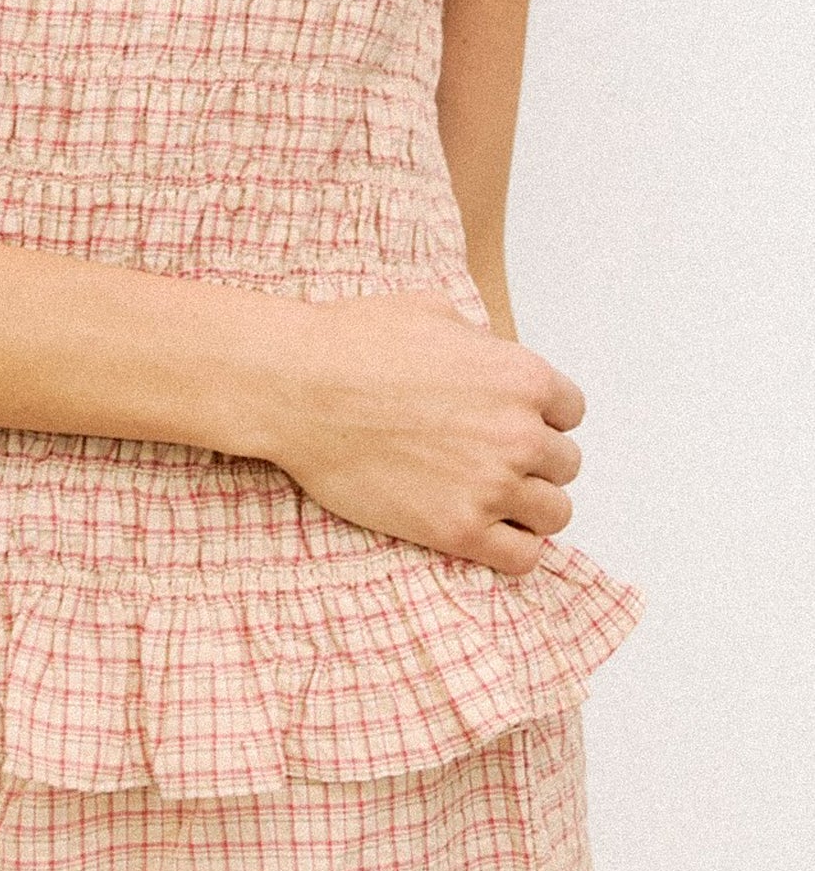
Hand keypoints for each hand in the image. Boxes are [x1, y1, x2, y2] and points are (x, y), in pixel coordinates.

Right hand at [250, 290, 584, 575]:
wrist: (298, 387)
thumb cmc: (353, 343)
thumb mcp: (432, 313)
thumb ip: (480, 342)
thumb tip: (488, 356)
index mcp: (521, 376)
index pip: (571, 412)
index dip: (541, 416)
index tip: (511, 422)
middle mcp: (519, 433)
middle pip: (565, 464)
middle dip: (532, 460)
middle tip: (489, 458)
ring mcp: (491, 486)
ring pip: (554, 513)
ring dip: (528, 506)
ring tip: (489, 498)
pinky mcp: (457, 531)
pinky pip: (522, 557)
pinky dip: (511, 548)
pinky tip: (484, 532)